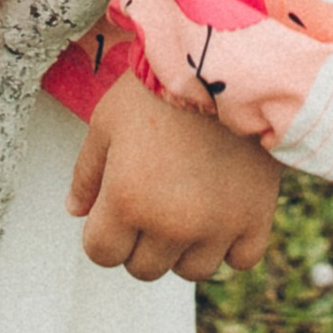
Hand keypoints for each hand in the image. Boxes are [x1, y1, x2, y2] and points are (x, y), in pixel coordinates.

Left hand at [66, 73, 279, 281]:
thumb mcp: (107, 121)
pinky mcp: (256, 216)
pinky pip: (241, 259)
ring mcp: (217, 225)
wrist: (228, 63)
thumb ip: (87, 172)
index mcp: (127, 201)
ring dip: (185, 247)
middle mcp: (171, 224)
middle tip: (153, 201)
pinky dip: (232, 244)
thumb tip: (76, 211)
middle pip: (144, 268)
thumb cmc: (159, 87)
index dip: (104, 233)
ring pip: (192, 269)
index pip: (102, 254)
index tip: (116, 208)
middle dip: (141, 241)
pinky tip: (224, 211)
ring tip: (189, 204)